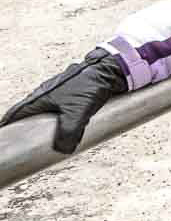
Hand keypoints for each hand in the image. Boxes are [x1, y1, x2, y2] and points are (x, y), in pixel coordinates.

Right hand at [1, 48, 127, 153]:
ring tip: (47, 142)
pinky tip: (69, 131)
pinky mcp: (72, 96)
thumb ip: (68, 132)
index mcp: (38, 98)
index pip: (15, 115)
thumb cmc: (89, 86)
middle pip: (29, 116)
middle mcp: (45, 95)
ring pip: (45, 114)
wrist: (110, 70)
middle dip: (26, 130)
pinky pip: (61, 112)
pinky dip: (60, 122)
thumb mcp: (77, 112)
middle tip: (26, 145)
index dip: (8, 127)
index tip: (5, 140)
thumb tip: (62, 150)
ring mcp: (58, 95)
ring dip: (45, 127)